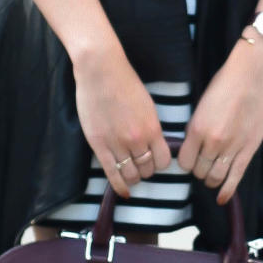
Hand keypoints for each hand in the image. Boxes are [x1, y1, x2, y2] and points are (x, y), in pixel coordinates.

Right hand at [72, 41, 172, 198]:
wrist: (101, 71)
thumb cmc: (125, 83)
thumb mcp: (148, 106)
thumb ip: (151, 128)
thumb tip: (153, 145)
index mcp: (152, 128)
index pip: (164, 161)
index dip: (160, 164)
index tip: (155, 161)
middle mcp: (137, 139)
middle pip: (147, 169)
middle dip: (146, 171)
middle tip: (141, 167)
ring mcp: (117, 144)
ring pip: (131, 174)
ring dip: (133, 178)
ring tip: (131, 175)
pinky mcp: (99, 145)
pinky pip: (112, 173)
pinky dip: (119, 186)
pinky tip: (123, 192)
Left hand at [178, 34, 262, 203]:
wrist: (254, 73)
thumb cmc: (227, 83)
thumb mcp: (202, 105)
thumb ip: (197, 128)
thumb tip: (193, 146)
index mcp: (197, 128)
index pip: (184, 162)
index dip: (186, 162)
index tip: (190, 158)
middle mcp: (213, 141)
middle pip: (199, 171)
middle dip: (199, 171)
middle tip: (203, 164)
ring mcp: (232, 147)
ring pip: (215, 177)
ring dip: (211, 179)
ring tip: (212, 173)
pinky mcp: (249, 149)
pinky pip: (235, 177)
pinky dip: (227, 190)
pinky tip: (222, 199)